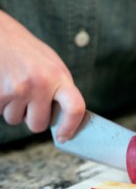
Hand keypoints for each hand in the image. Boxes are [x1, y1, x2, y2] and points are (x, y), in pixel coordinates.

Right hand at [0, 11, 84, 141]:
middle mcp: (40, 83)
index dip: (70, 126)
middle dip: (34, 118)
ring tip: (16, 87)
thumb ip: (61, 91)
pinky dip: (2, 104)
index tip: (64, 136)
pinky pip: (1, 113)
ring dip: (16, 110)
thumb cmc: (28, 52)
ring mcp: (17, 89)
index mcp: (59, 76)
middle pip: (38, 125)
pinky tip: (5, 86)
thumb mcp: (53, 66)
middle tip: (31, 101)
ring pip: (16, 120)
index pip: (75, 108)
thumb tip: (66, 119)